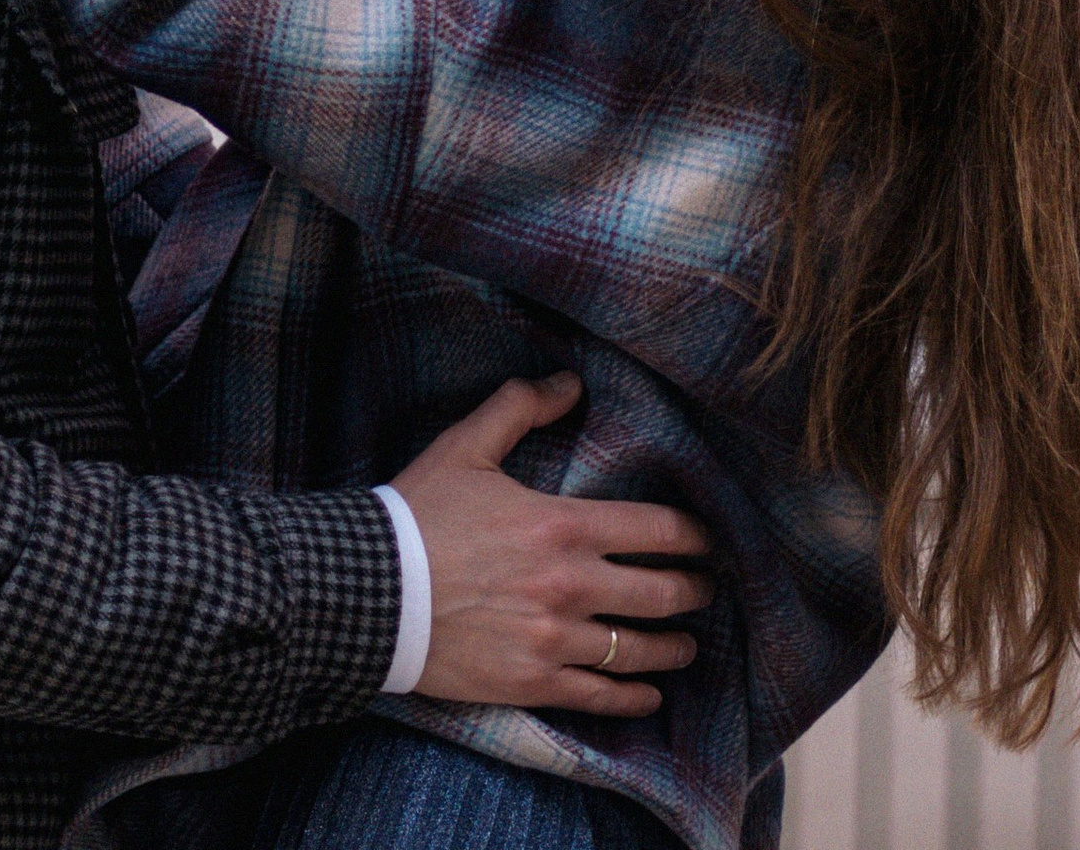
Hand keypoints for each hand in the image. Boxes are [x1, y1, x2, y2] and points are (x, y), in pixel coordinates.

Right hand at [389, 373, 711, 715]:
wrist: (373, 591)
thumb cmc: (419, 515)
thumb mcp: (466, 446)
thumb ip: (519, 407)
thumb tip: (568, 384)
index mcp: (562, 525)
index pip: (655, 531)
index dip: (691, 535)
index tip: (706, 540)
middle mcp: (570, 586)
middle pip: (660, 594)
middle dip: (692, 590)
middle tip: (704, 589)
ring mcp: (555, 640)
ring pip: (638, 650)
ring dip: (673, 648)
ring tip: (687, 645)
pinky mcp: (534, 682)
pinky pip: (600, 695)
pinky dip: (633, 695)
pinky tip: (649, 694)